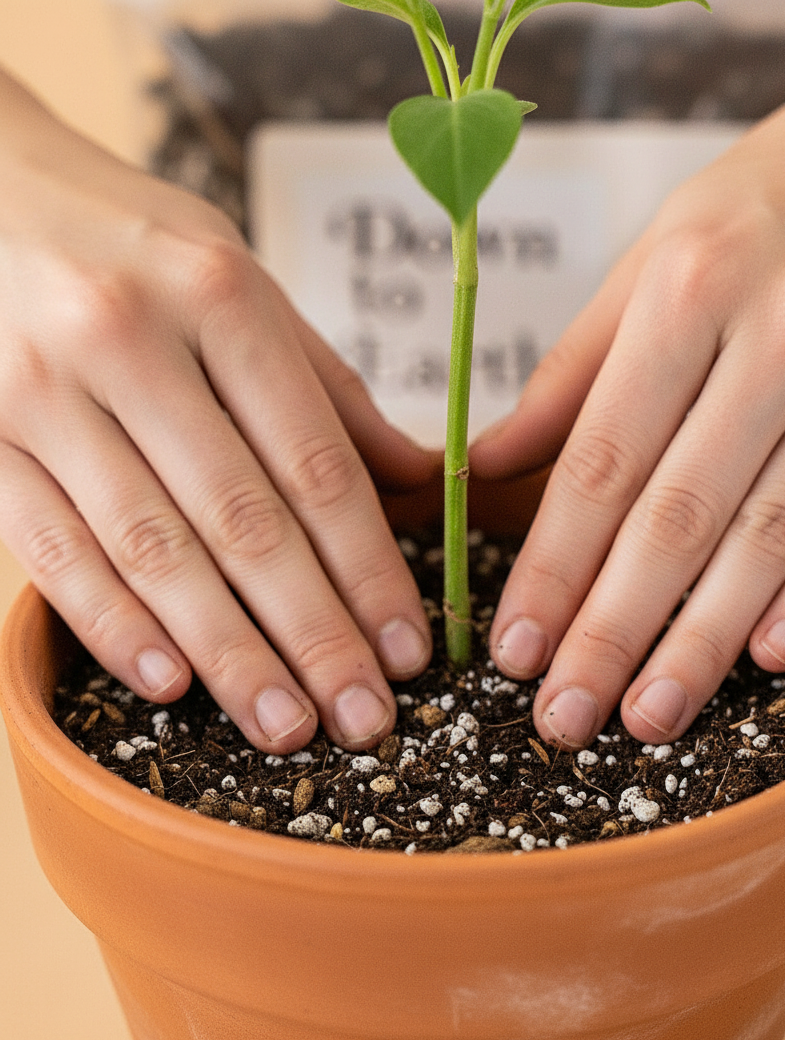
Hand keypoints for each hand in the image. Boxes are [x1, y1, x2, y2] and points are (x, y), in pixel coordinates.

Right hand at [0, 71, 437, 751]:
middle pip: (243, 521)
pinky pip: (51, 549)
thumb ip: (324, 386)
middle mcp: (127, 339)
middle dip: (313, 633)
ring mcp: (41, 392)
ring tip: (286, 726)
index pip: (316, 462)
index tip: (408, 646)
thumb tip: (420, 481)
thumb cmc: (131, 246)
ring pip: (151, 550)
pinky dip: (112, 623)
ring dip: (226, 654)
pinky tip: (170, 684)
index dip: (369, 567)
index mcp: (218, 294)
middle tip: (364, 717)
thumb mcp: (238, 282)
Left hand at [470, 31, 784, 747]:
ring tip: (648, 714)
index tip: (514, 647)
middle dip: (614, 629)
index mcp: (687, 292)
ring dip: (704, 637)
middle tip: (564, 716)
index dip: (553, 565)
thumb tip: (478, 467)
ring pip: (769, 535)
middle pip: (678, 514)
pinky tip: (765, 655)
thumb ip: (568, 377)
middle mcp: (777, 334)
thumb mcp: (644, 267)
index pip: (602, 460)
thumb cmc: (747, 217)